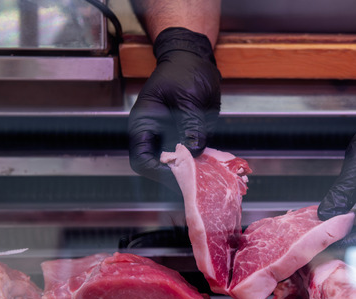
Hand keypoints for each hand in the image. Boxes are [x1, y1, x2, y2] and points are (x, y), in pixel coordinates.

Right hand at [128, 27, 220, 185]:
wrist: (194, 58)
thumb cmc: (184, 69)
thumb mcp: (190, 95)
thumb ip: (191, 123)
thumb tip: (194, 149)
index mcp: (145, 123)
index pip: (141, 159)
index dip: (158, 172)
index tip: (179, 176)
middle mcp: (154, 134)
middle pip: (158, 168)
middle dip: (177, 177)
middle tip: (198, 183)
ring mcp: (170, 137)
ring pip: (176, 166)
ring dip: (192, 172)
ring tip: (209, 176)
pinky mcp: (185, 138)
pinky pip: (191, 157)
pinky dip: (201, 163)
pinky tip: (214, 165)